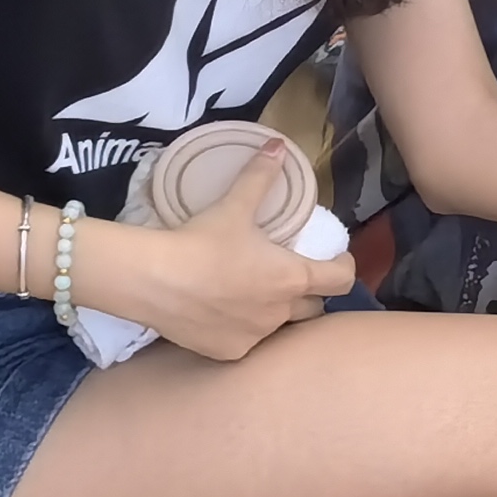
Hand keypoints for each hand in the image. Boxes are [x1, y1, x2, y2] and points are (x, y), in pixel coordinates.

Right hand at [94, 142, 350, 359]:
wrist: (153, 281)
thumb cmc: (201, 241)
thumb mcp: (234, 206)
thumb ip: (260, 176)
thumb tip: (277, 144)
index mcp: (292, 277)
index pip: (341, 280)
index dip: (343, 267)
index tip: (336, 259)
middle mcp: (281, 313)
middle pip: (314, 307)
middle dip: (309, 293)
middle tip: (290, 276)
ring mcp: (256, 336)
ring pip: (279, 327)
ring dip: (276, 312)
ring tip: (255, 294)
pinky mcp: (229, 352)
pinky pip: (248, 341)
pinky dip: (244, 329)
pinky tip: (225, 314)